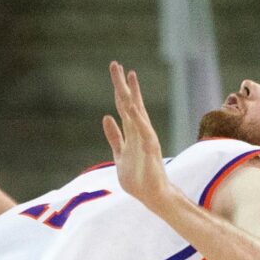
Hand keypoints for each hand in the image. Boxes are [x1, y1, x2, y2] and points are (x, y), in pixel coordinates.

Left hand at [102, 60, 178, 215]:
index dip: (120, 88)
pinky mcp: (151, 149)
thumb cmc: (138, 177)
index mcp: (132, 131)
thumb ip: (114, 136)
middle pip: (130, 102)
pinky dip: (137, 119)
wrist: (153, 196)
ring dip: (131, 95)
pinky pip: (143, 131)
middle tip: (115, 64)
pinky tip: (131, 107)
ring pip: (137, 112)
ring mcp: (146, 138)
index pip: (125, 105)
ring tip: (127, 77)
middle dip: (122, 83)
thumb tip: (106, 116)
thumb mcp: (119, 154)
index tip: (117, 69)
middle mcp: (140, 131)